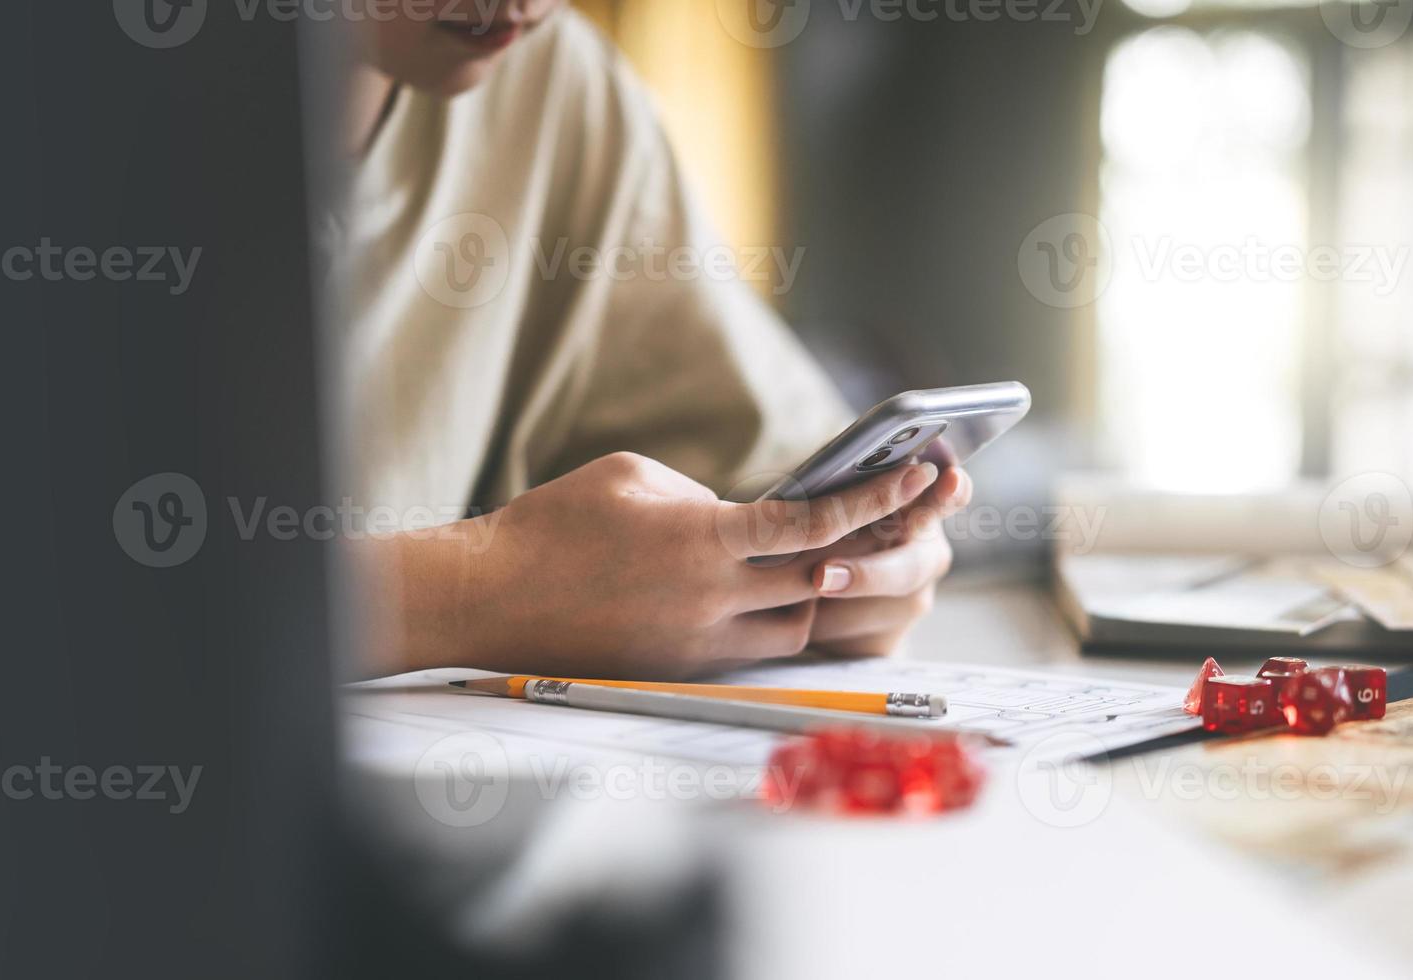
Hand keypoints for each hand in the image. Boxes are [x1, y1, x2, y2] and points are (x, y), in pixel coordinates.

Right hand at [365, 452, 939, 678]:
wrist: (490, 598)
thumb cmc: (553, 524)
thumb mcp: (635, 477)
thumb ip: (705, 495)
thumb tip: (746, 518)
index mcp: (705, 539)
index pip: (813, 522)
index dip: (875, 498)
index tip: (921, 476)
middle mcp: (712, 599)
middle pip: (822, 579)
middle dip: (875, 547)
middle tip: (917, 519)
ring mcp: (698, 642)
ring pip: (798, 627)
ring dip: (825, 596)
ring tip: (850, 560)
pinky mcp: (681, 669)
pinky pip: (754, 651)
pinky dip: (778, 625)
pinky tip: (788, 600)